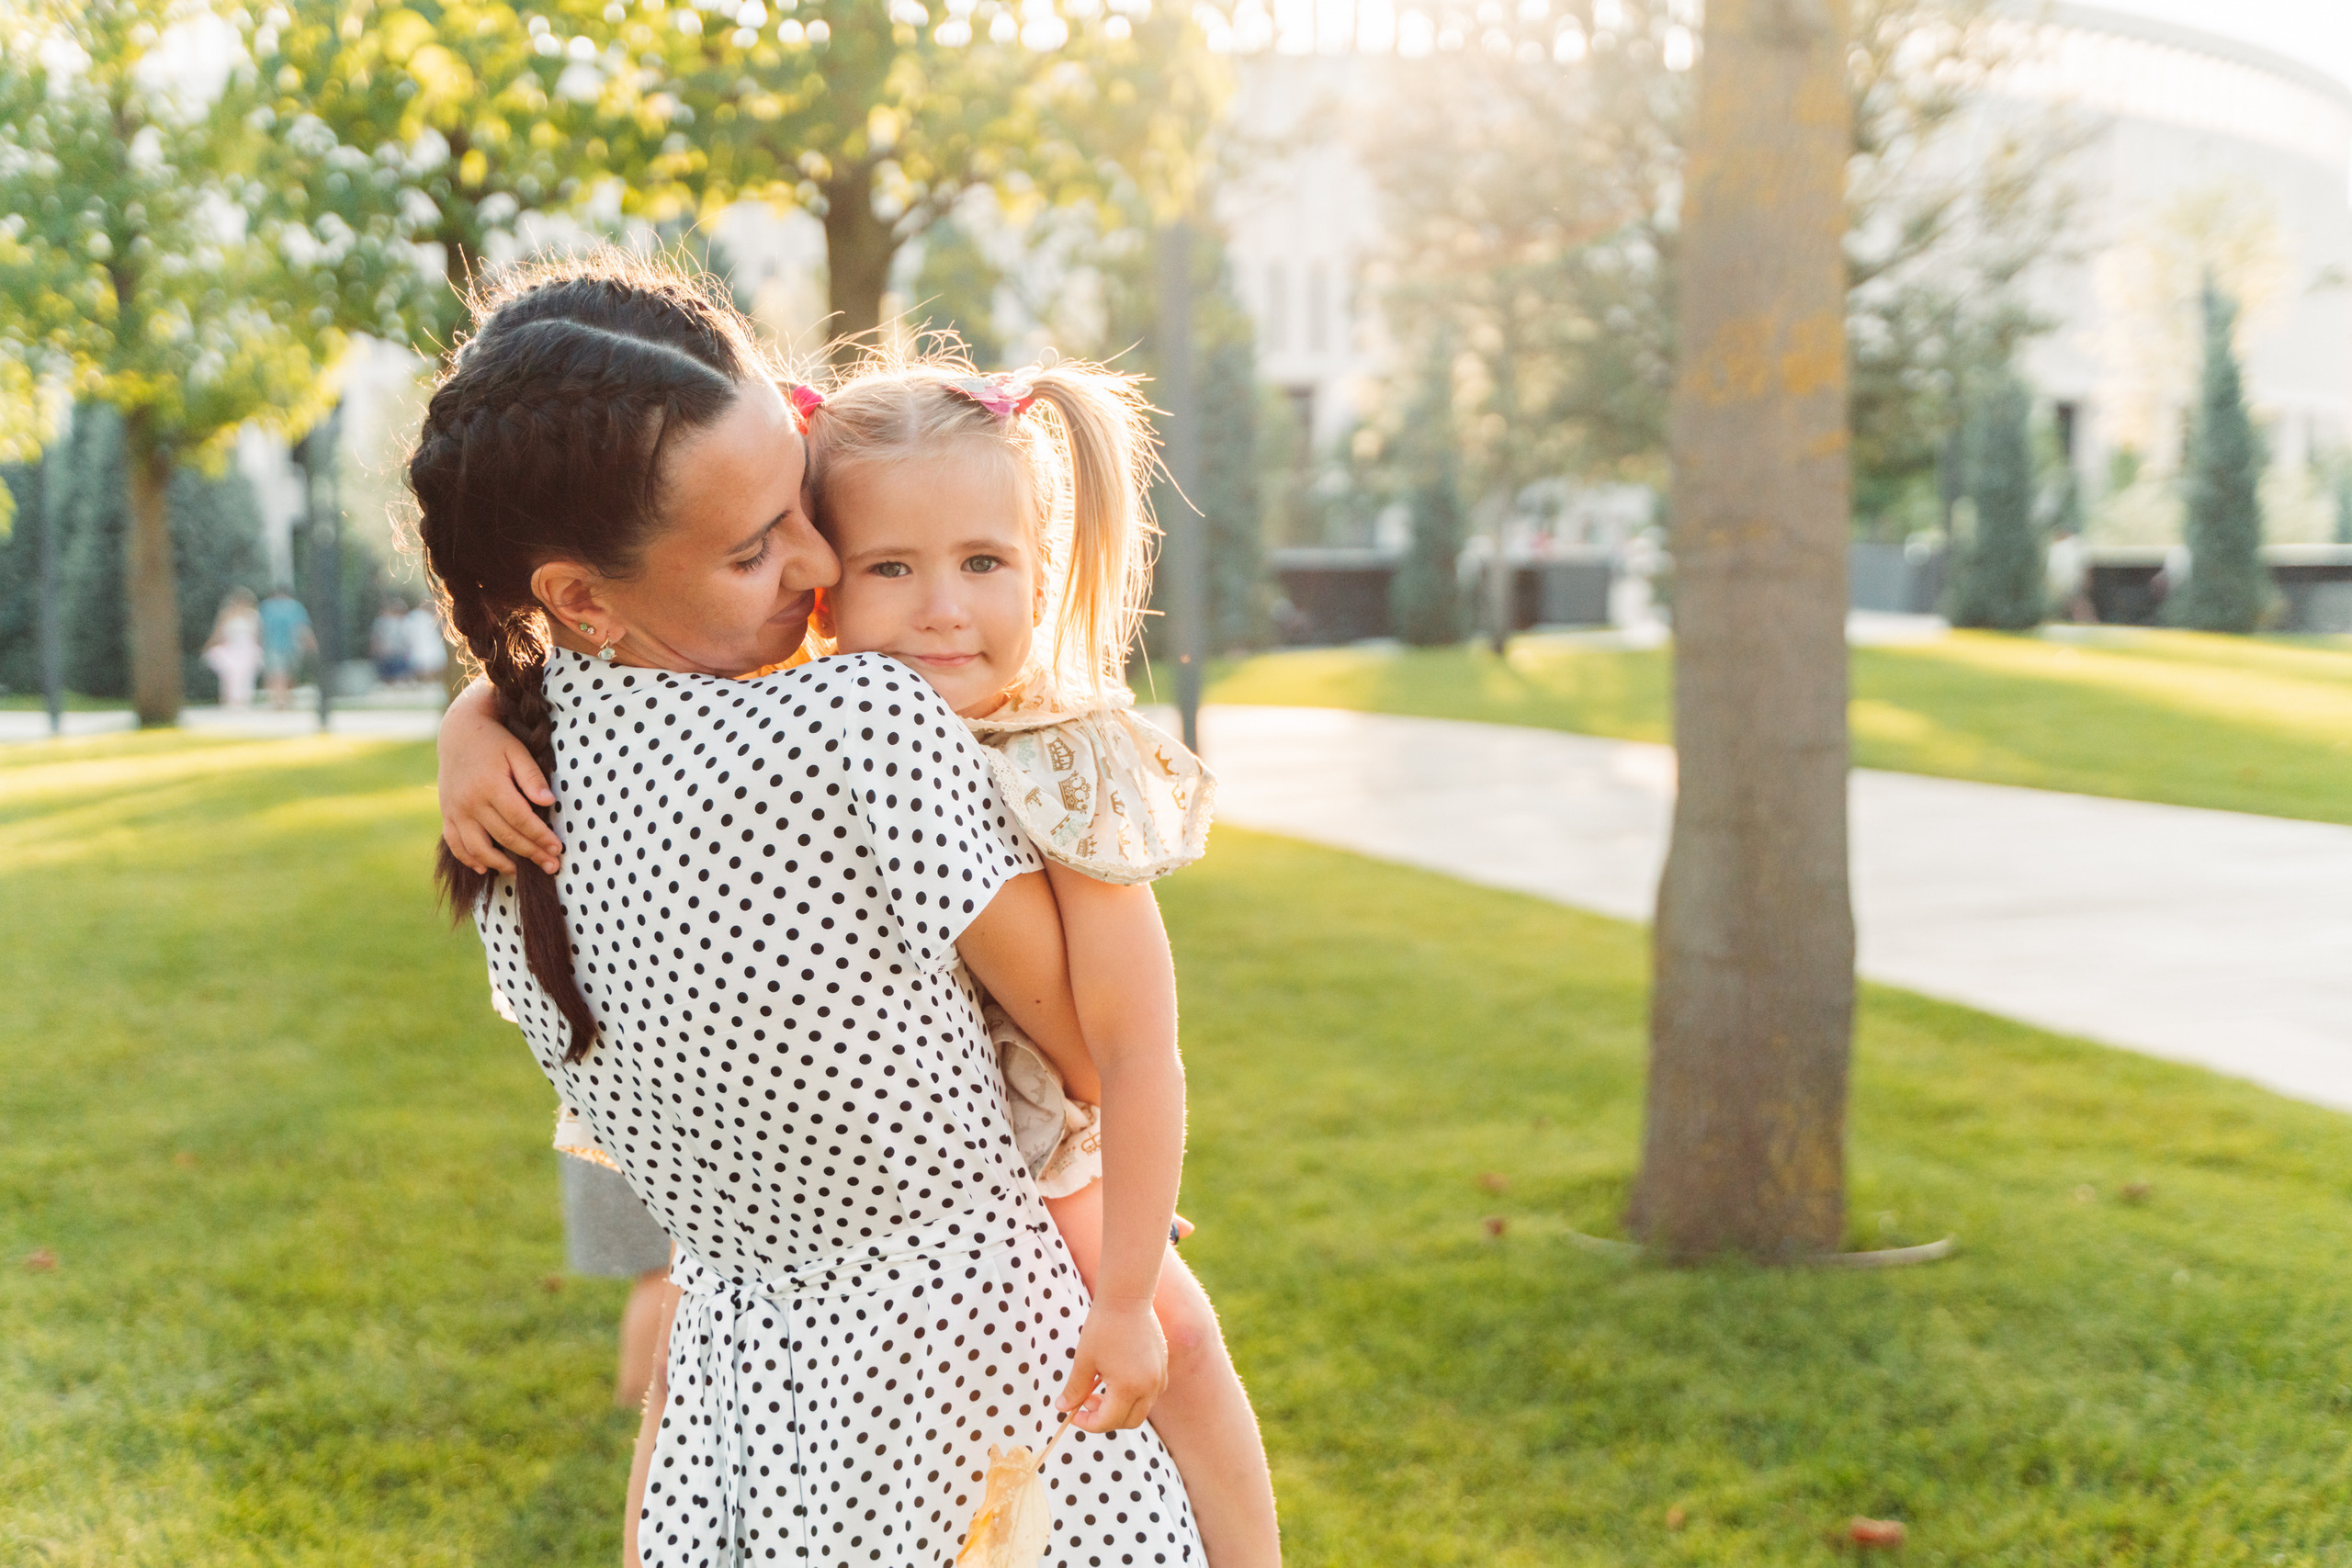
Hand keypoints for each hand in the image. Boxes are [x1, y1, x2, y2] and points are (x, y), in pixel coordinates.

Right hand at [437, 680, 562, 874]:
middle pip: (505, 836)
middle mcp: (471, 802)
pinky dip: (468, 859)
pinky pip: (455, 844)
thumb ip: (532, 777)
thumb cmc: (495, 741)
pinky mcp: (447, 814)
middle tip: (551, 866)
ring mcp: (456, 810)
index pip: (521, 819)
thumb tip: (548, 802)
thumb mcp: (517, 752)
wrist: (459, 732)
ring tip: (520, 872)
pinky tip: (484, 869)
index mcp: (491, 785)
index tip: (557, 848)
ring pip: (478, 847)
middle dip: (531, 854)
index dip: (540, 836)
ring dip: (500, 864)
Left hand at [1058, 1299, 1166, 1433]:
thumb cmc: (1103, 1326)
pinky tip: (1116, 1377)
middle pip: (1129, 1422)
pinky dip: (1133, 1395)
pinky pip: (1150, 1394)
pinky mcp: (1163, 1367)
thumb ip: (1075, 1389)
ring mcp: (1159, 1377)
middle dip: (1105, 1419)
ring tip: (1099, 1387)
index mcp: (1129, 1387)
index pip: (1107, 1421)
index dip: (1087, 1423)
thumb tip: (1063, 1409)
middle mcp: (1149, 1387)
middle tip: (1086, 1401)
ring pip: (1141, 1409)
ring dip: (1120, 1408)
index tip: (1073, 1414)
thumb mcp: (1084, 1360)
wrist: (1127, 1297)